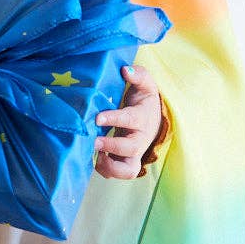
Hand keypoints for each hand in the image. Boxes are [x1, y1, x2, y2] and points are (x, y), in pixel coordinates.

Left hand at [94, 63, 162, 179]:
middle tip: (92, 140)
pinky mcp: (125, 162)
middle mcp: (140, 138)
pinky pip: (117, 173)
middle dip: (111, 146)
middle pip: (131, 147)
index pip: (131, 119)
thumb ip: (138, 75)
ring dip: (110, 167)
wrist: (152, 120)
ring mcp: (133, 154)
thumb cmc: (143, 100)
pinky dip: (104, 170)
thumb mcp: (145, 84)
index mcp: (142, 118)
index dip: (115, 119)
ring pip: (128, 169)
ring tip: (94, 157)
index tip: (98, 117)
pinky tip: (91, 158)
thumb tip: (125, 70)